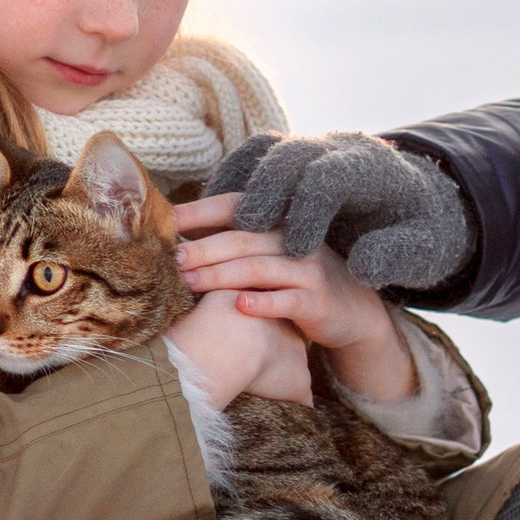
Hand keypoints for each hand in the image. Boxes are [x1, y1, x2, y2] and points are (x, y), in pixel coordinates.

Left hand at [171, 200, 415, 402]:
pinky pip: (288, 300)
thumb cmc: (298, 281)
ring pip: (260, 268)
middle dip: (203, 248)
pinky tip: (239, 307)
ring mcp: (309, 270)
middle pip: (243, 238)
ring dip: (220, 275)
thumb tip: (176, 232)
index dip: (200, 211)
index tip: (165, 220)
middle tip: (170, 260)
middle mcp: (294, 239)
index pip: (236, 206)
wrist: (354, 313)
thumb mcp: (272, 255)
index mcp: (279, 222)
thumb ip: (235, 241)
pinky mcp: (318, 302)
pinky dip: (263, 302)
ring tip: (188, 284)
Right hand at [210, 132, 474, 293]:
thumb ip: (396, 256)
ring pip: (264, 150)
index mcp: (374, 168)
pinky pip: (252, 156)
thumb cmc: (419, 232)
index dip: (310, 209)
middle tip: (246, 229)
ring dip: (235, 183)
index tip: (297, 249)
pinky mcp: (292, 155)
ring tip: (210, 219)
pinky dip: (229, 180)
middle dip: (265, 190)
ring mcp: (312, 147)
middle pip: (291, 155)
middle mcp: (338, 148)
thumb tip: (362, 266)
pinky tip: (211, 214)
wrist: (419, 202)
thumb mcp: (423, 251)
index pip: (332, 177)